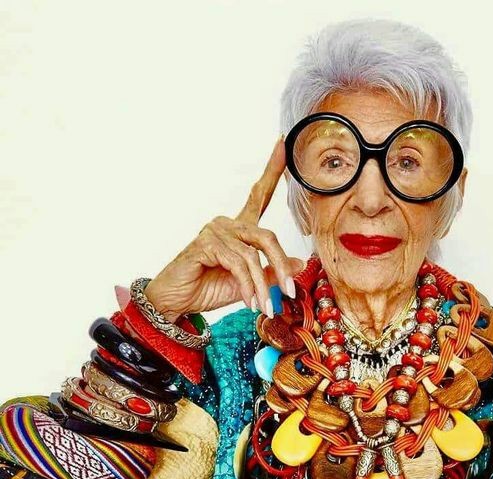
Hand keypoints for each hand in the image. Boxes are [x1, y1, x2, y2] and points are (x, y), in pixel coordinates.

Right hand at [143, 136, 304, 321]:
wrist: (178, 303)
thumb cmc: (209, 289)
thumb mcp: (251, 284)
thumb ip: (273, 272)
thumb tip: (301, 263)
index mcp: (239, 228)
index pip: (258, 196)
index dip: (272, 170)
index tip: (282, 144)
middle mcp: (227, 224)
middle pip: (267, 237)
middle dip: (282, 267)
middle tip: (290, 293)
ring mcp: (215, 231)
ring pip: (253, 256)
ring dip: (263, 286)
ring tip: (266, 307)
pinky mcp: (205, 244)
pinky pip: (238, 264)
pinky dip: (248, 286)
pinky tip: (249, 301)